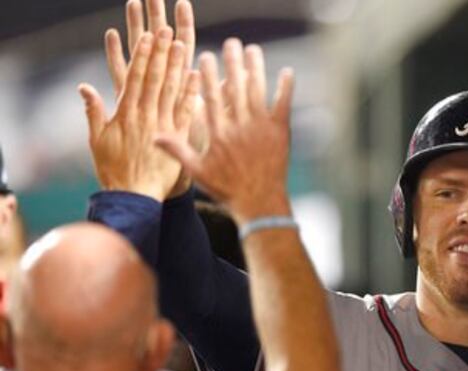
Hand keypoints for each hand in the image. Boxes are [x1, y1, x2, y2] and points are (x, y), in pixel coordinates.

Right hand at [80, 29, 200, 201]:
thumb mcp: (96, 140)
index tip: (148, 38)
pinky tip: (197, 76)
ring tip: (182, 45)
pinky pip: (185, 112)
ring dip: (177, 67)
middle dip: (161, 53)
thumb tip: (83, 87)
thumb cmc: (113, 170)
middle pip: (155, 79)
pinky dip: (191, 93)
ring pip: (171, 91)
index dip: (142, 56)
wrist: (134, 197)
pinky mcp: (177, 139)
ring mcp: (163, 126)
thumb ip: (93, 111)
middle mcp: (145, 116)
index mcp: (126, 114)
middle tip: (167, 31)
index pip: (135, 78)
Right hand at [155, 38, 294, 222]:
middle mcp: (239, 126)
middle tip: (231, 44)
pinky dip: (286, 87)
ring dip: (256, 68)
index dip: (208, 75)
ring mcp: (261, 128)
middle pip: (235, 88)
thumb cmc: (227, 190)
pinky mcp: (280, 132)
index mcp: (218, 133)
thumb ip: (177, 150)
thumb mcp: (196, 171)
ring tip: (253, 50)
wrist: (259, 203)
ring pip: (258, 91)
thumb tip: (152, 136)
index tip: (204, 55)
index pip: (211, 97)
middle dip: (233, 63)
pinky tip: (287, 72)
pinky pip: (283, 104)